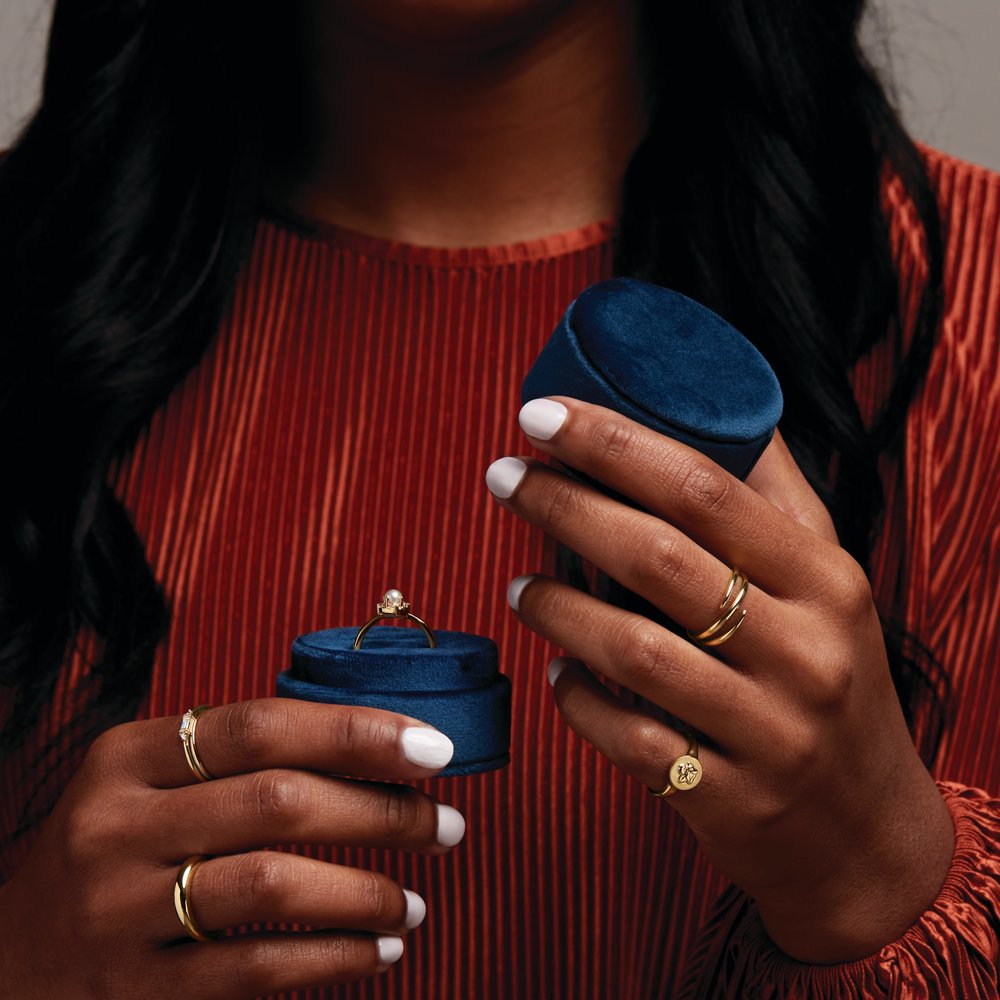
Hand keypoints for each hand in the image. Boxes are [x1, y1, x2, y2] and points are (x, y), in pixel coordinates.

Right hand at [0, 700, 464, 997]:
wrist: (9, 964)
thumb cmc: (116, 853)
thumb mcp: (149, 787)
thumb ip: (236, 764)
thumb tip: (376, 752)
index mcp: (128, 756)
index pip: (263, 726)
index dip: (358, 732)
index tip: (434, 748)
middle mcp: (117, 825)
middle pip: (280, 800)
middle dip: (384, 812)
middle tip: (447, 826)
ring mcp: (120, 911)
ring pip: (275, 885)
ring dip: (367, 892)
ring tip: (417, 902)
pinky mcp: (135, 990)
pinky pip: (257, 969)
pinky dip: (334, 958)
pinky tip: (379, 950)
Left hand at [486, 396, 953, 963]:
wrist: (869, 832)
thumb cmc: (834, 680)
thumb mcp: (829, 584)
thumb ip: (776, 498)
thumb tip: (725, 402)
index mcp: (825, 580)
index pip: (704, 489)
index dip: (613, 444)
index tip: (542, 414)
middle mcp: (803, 652)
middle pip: (656, 558)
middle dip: (564, 506)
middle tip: (505, 478)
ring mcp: (769, 732)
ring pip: (633, 650)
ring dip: (557, 606)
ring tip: (520, 582)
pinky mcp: (730, 800)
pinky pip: (629, 740)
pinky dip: (578, 699)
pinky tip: (557, 670)